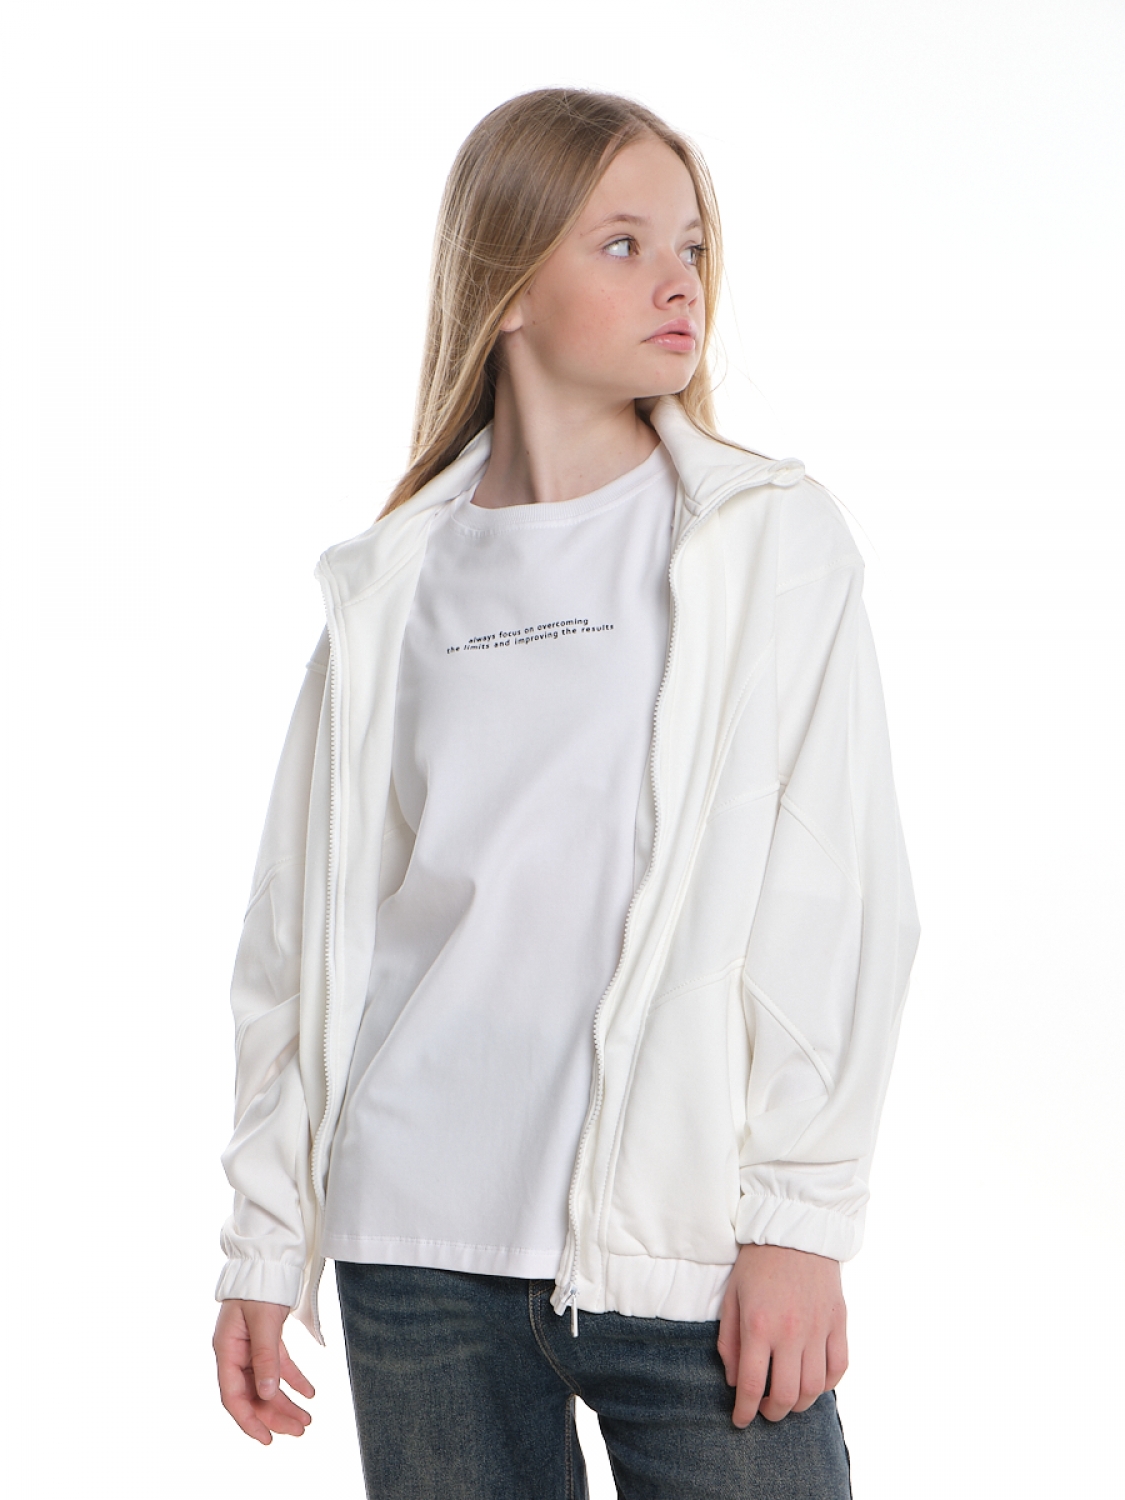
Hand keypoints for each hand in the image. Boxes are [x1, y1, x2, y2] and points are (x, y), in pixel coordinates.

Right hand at [213, 1299, 314, 1443]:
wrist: (268, 1256)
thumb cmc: (260, 1285)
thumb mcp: (264, 1321)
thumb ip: (265, 1357)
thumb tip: (267, 1394)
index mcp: (226, 1350)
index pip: (233, 1396)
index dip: (249, 1420)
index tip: (268, 1440)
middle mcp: (235, 1352)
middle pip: (253, 1393)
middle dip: (275, 1415)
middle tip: (301, 1430)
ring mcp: (250, 1346)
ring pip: (267, 1383)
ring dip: (286, 1402)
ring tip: (307, 1419)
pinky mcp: (266, 1338)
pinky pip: (279, 1366)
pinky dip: (294, 1379)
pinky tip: (310, 1392)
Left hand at [716, 1243, 846, 1427]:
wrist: (794, 1229)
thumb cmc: (757, 1263)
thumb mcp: (731, 1298)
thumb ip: (730, 1343)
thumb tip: (735, 1381)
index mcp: (758, 1325)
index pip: (753, 1385)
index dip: (745, 1411)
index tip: (740, 1421)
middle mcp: (790, 1332)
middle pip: (787, 1395)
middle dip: (772, 1413)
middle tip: (765, 1411)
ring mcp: (818, 1328)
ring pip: (815, 1389)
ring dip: (800, 1404)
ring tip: (788, 1400)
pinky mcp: (838, 1322)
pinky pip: (838, 1367)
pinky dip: (827, 1384)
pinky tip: (813, 1381)